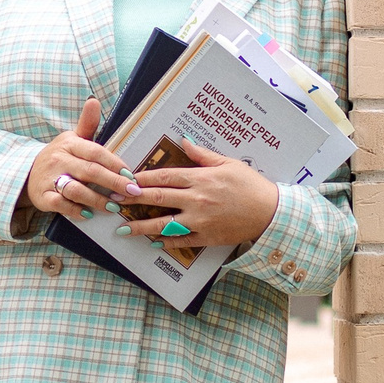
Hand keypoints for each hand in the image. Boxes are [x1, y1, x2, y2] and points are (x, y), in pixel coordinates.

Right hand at [24, 99, 138, 219]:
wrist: (29, 173)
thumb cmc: (60, 157)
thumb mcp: (72, 138)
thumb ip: (87, 124)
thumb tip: (94, 101)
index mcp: (69, 144)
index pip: (95, 152)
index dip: (114, 163)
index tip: (131, 174)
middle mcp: (59, 160)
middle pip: (90, 171)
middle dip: (113, 183)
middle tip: (131, 192)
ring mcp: (50, 179)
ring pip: (76, 190)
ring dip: (98, 200)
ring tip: (115, 206)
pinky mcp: (43, 197)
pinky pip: (61, 204)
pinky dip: (76, 210)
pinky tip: (89, 214)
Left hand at [111, 144, 279, 249]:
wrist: (270, 212)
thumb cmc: (251, 185)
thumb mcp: (228, 163)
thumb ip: (203, 155)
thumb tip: (183, 141)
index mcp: (200, 178)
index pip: (164, 176)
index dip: (142, 178)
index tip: (125, 179)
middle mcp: (196, 199)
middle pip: (157, 198)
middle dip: (132, 199)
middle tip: (113, 201)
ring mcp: (200, 220)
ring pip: (163, 223)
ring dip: (141, 226)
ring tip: (122, 229)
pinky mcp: (207, 237)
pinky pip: (181, 240)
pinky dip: (165, 241)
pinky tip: (151, 241)